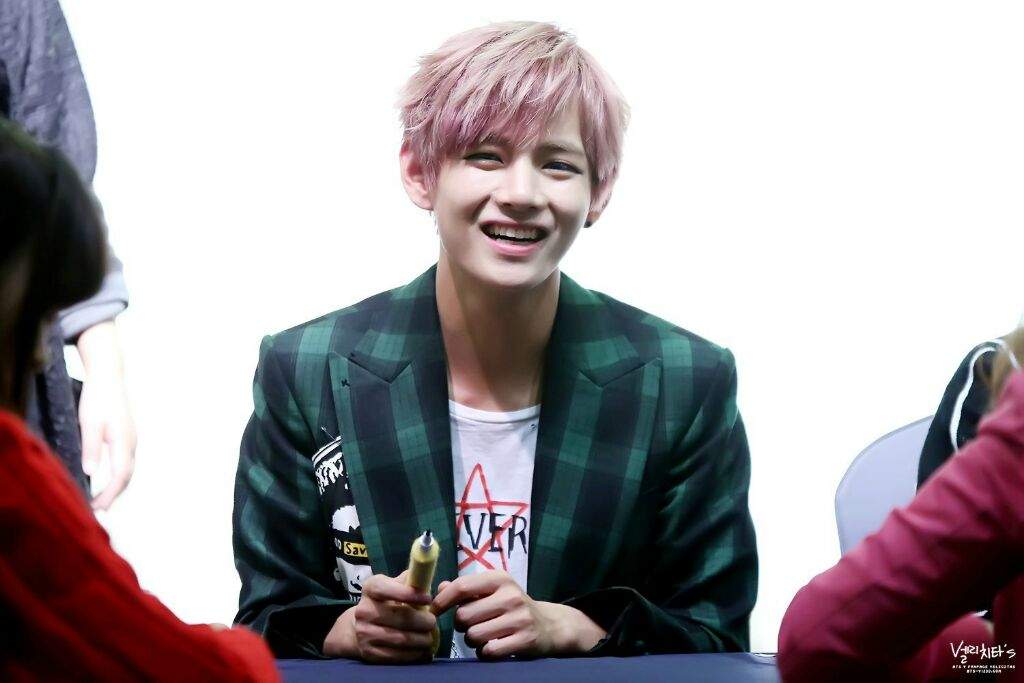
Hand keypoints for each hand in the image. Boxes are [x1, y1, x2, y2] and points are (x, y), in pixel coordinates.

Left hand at [77, 321, 135, 510]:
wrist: (109, 377)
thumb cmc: (97, 399)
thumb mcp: (89, 423)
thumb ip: (91, 448)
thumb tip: (90, 473)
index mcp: (123, 442)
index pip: (120, 476)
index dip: (109, 494)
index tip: (97, 508)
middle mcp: (132, 443)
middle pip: (127, 476)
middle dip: (114, 495)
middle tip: (99, 509)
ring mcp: (132, 439)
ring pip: (128, 469)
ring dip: (117, 486)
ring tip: (102, 498)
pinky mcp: (128, 435)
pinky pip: (126, 461)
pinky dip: (119, 475)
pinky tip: (108, 478)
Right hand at [323, 571, 436, 662]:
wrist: (360, 627)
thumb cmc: (386, 602)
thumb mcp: (393, 585)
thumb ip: (410, 581)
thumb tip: (426, 578)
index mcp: (370, 588)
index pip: (386, 589)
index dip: (409, 594)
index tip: (428, 599)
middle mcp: (364, 610)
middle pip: (399, 617)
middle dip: (422, 621)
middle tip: (433, 622)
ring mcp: (364, 633)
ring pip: (400, 639)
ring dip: (421, 640)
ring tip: (429, 637)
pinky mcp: (369, 653)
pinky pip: (396, 656)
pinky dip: (414, 654)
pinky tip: (422, 650)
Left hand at [431, 571, 605, 658]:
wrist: (549, 625)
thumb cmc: (512, 606)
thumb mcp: (492, 591)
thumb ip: (466, 589)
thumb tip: (440, 587)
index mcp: (500, 579)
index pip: (462, 587)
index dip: (442, 600)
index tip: (434, 610)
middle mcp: (511, 595)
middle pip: (464, 616)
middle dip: (461, 625)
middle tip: (472, 624)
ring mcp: (519, 618)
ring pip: (473, 636)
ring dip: (473, 640)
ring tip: (484, 635)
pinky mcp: (525, 640)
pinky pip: (489, 651)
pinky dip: (486, 652)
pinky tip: (494, 646)